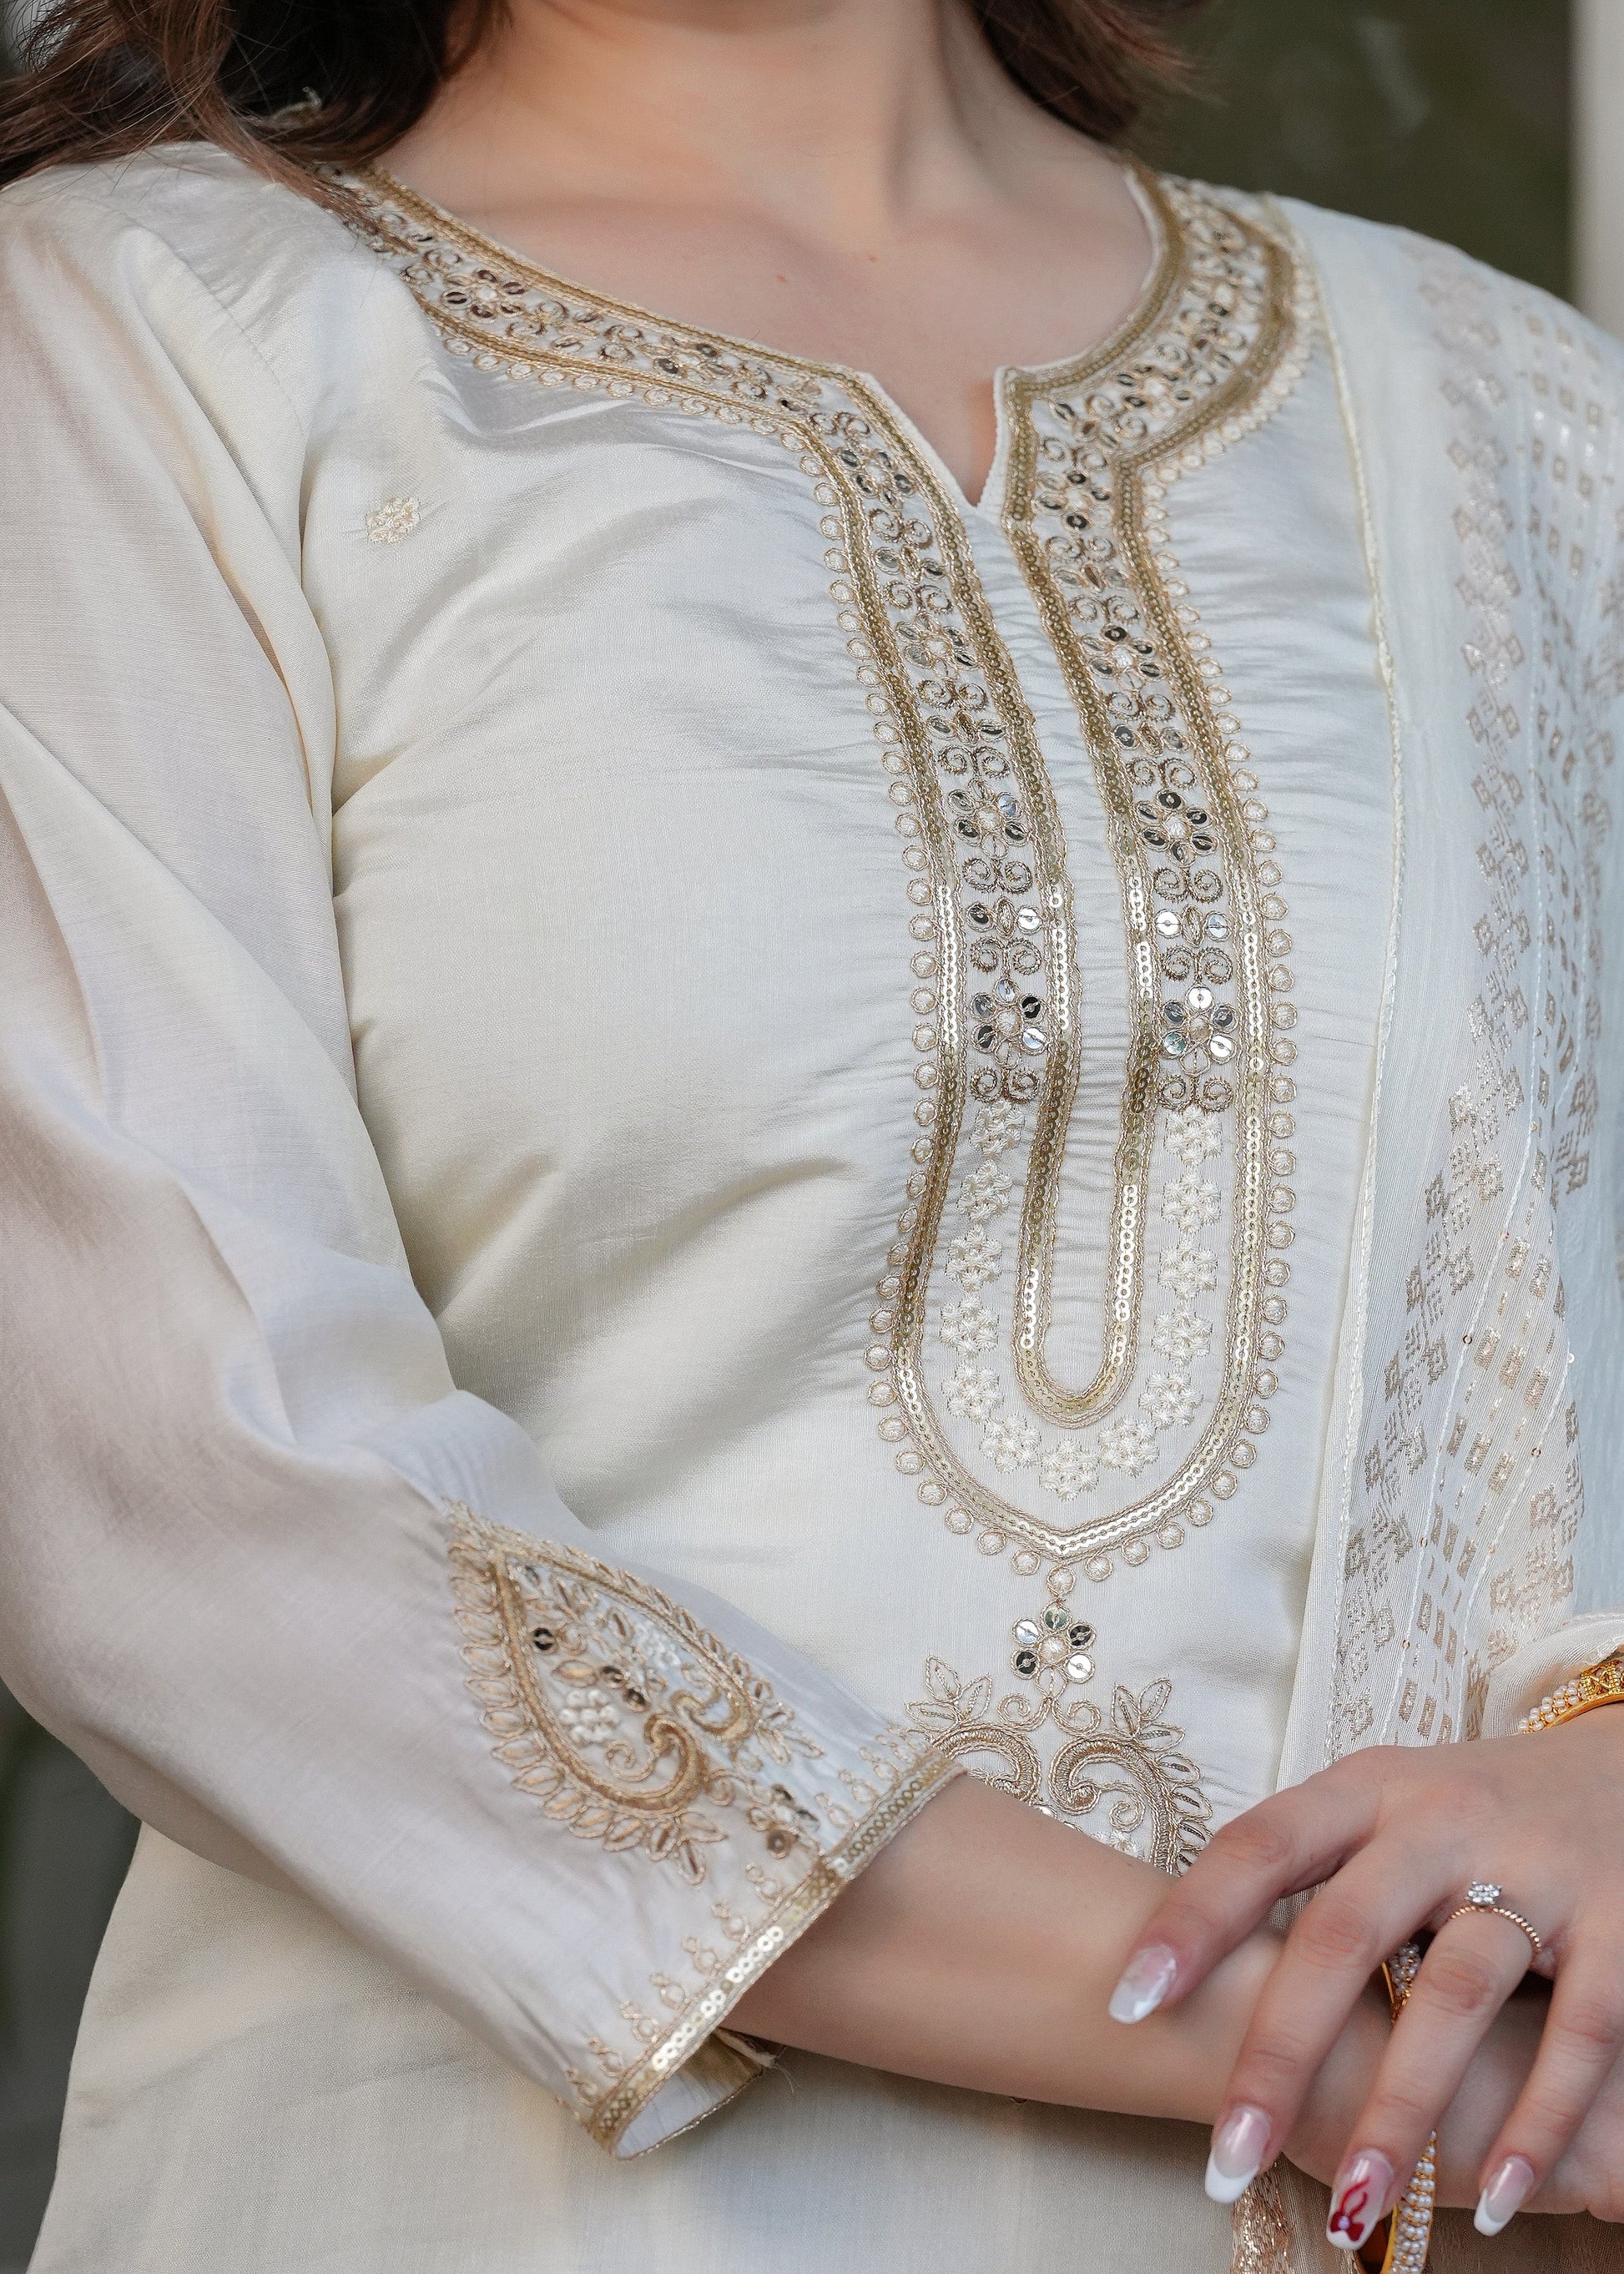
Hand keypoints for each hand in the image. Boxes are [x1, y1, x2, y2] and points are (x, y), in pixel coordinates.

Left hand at [1106, 1711, 1623, 2245]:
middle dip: (1279, 2054)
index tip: (1127, 2003)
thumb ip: (1303, 1867)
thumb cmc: (1472, 1810)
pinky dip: (1534, 2121)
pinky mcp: (1619, 1926)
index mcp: (1367, 1789)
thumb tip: (1174, 1957)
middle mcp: (1441, 1821)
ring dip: (1400, 2113)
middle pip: (1341, 1936)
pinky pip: (1574, 2036)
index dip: (1190, 1922)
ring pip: (1452, 1999)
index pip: (1257, 1846)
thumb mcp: (1383, 1807)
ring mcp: (1534, 1868)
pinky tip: (1489, 2196)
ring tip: (1350, 2206)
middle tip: (1225, 2156)